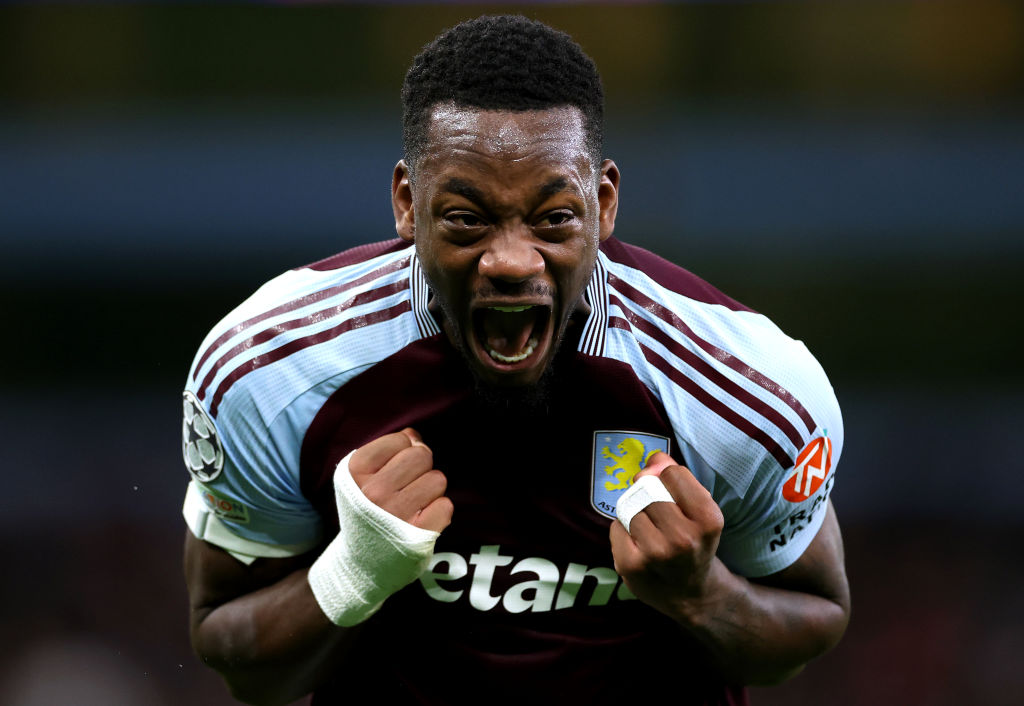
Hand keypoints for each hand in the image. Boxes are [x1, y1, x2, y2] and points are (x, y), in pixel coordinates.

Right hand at [349, 428, 452, 532]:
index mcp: (355, 470)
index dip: (403, 452)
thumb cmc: (367, 510)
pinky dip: (438, 511)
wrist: (362, 562)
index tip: (393, 471)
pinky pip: (445, 505)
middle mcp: (373, 491)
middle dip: (420, 468)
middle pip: (422, 455)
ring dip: (430, 490)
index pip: (401, 439)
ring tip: (412, 504)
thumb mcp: (362, 476)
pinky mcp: (417, 535)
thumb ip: (386, 450)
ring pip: (437, 479)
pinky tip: (421, 520)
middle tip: (406, 488)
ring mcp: (395, 514)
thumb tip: (413, 435)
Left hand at [609, 452, 724, 618]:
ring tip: (651, 529)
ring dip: (636, 512)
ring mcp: (654, 554)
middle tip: (657, 509)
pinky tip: (639, 544)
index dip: (668, 477)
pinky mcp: (630, 565)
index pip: (673, 473)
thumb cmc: (695, 542)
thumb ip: (678, 479)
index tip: (672, 490)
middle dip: (648, 492)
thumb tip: (654, 459)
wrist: (693, 595)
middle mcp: (683, 538)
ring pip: (630, 507)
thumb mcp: (700, 511)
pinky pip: (616, 525)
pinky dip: (624, 529)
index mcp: (707, 520)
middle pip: (647, 488)